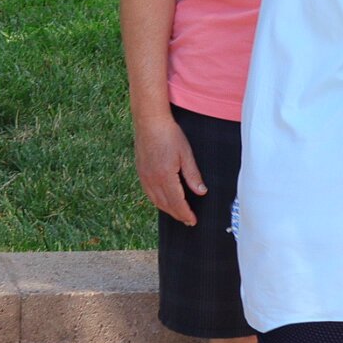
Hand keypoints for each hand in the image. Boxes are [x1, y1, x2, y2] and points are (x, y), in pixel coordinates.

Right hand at [133, 111, 205, 226]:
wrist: (149, 121)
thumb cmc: (169, 134)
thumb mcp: (186, 154)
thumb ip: (193, 175)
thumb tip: (201, 192)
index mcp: (165, 177)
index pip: (177, 203)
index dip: (185, 214)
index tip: (192, 221)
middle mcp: (152, 180)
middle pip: (166, 205)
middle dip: (177, 214)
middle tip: (187, 220)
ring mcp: (144, 176)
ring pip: (156, 201)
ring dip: (167, 210)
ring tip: (177, 214)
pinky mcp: (140, 172)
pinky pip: (149, 193)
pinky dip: (157, 201)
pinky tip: (163, 200)